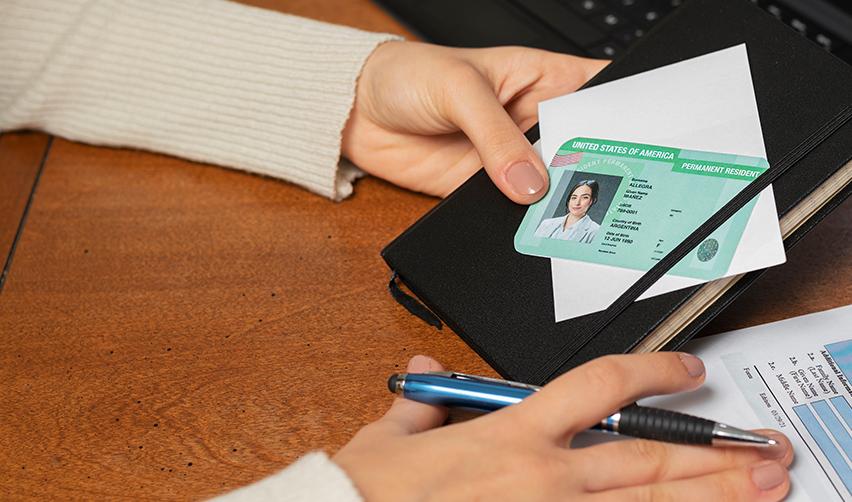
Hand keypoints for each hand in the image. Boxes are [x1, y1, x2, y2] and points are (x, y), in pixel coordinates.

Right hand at [334, 353, 792, 500]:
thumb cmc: (370, 494)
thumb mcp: (391, 437)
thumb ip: (425, 400)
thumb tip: (430, 371)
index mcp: (511, 434)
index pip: (599, 386)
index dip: (654, 371)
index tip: (688, 369)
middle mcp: (542, 476)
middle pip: (647, 457)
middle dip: (714, 454)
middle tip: (766, 450)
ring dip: (708, 497)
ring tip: (762, 490)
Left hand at [341, 42, 607, 202]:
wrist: (357, 112)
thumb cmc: (408, 75)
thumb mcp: (461, 91)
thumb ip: (497, 136)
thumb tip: (529, 181)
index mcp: (541, 79)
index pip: (598, 91)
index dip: (623, 113)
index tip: (644, 138)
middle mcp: (532, 120)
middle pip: (582, 148)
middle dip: (595, 167)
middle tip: (608, 186)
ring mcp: (510, 159)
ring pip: (551, 185)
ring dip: (557, 199)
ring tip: (568, 210)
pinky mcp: (484, 190)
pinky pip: (513, 211)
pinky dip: (523, 221)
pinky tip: (528, 223)